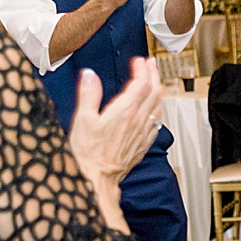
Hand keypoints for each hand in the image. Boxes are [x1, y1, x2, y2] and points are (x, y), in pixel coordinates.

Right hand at [69, 57, 161, 184]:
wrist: (98, 179)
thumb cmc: (88, 154)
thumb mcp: (82, 119)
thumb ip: (89, 94)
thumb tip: (90, 75)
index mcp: (124, 111)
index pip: (141, 83)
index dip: (142, 69)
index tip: (138, 61)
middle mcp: (138, 121)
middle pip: (154, 92)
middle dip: (154, 74)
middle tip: (151, 64)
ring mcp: (143, 133)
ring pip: (159, 106)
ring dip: (158, 90)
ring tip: (154, 81)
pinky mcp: (143, 144)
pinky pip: (157, 122)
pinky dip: (157, 109)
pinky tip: (154, 109)